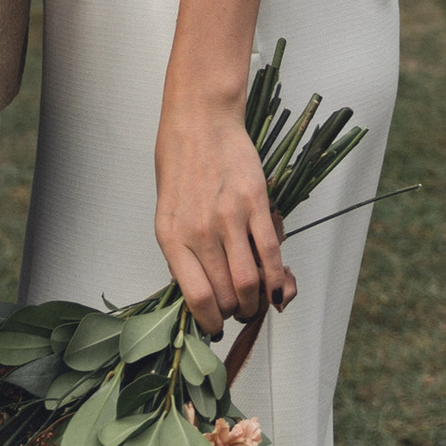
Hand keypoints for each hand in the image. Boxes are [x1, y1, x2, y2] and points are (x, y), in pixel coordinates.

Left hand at [155, 85, 294, 336]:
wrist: (200, 118)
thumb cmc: (179, 164)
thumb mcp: (168, 211)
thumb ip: (183, 251)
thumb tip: (204, 292)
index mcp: (170, 237)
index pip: (195, 299)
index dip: (211, 322)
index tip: (216, 326)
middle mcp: (198, 231)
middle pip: (225, 295)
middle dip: (235, 312)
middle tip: (239, 310)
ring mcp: (228, 218)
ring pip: (249, 282)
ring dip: (256, 301)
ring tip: (255, 300)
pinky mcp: (254, 203)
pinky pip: (270, 253)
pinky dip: (276, 278)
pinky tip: (277, 286)